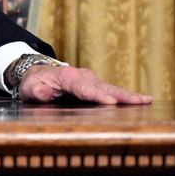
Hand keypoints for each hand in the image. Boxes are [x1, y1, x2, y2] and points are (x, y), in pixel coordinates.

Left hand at [19, 65, 151, 104]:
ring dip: (128, 95)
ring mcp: (90, 79)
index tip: (110, 102)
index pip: (83, 89)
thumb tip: (42, 93)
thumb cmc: (33, 83)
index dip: (97, 96)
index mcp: (67, 77)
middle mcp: (82, 76)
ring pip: (111, 88)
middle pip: (103, 87)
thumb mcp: (29, 88)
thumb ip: (36, 91)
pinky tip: (141, 100)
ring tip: (146, 100)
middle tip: (139, 101)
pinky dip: (125, 95)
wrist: (37, 73)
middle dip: (121, 95)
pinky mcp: (96, 85)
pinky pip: (112, 90)